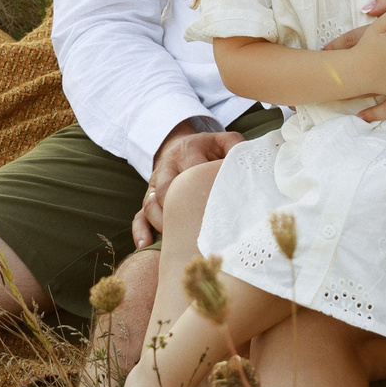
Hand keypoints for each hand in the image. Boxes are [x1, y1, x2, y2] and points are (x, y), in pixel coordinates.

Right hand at [134, 125, 242, 248]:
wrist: (182, 145)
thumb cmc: (208, 149)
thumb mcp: (224, 141)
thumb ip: (236, 148)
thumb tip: (247, 167)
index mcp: (187, 151)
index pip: (192, 170)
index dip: (202, 188)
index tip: (216, 204)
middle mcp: (166, 167)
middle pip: (165, 189)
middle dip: (177, 209)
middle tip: (197, 228)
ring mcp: (155, 185)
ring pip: (150, 205)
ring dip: (161, 223)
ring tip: (174, 240)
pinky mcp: (148, 199)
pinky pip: (139, 216)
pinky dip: (140, 231)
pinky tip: (145, 245)